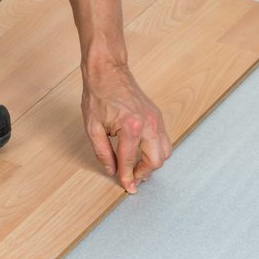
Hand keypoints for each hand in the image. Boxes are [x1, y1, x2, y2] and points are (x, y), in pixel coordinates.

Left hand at [80, 62, 171, 192]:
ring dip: (153, 163)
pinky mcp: (158, 116)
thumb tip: (112, 170)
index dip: (127, 177)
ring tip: (137, 167)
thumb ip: (103, 152)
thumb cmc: (98, 95)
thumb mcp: (93, 127)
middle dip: (144, 173)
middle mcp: (149, 124)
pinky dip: (156, 151)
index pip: (130, 161)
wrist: (108, 71)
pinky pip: (164, 140)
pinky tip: (141, 153)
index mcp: (131, 127)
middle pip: (156, 160)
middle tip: (132, 178)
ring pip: (165, 151)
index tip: (127, 187)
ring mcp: (156, 119)